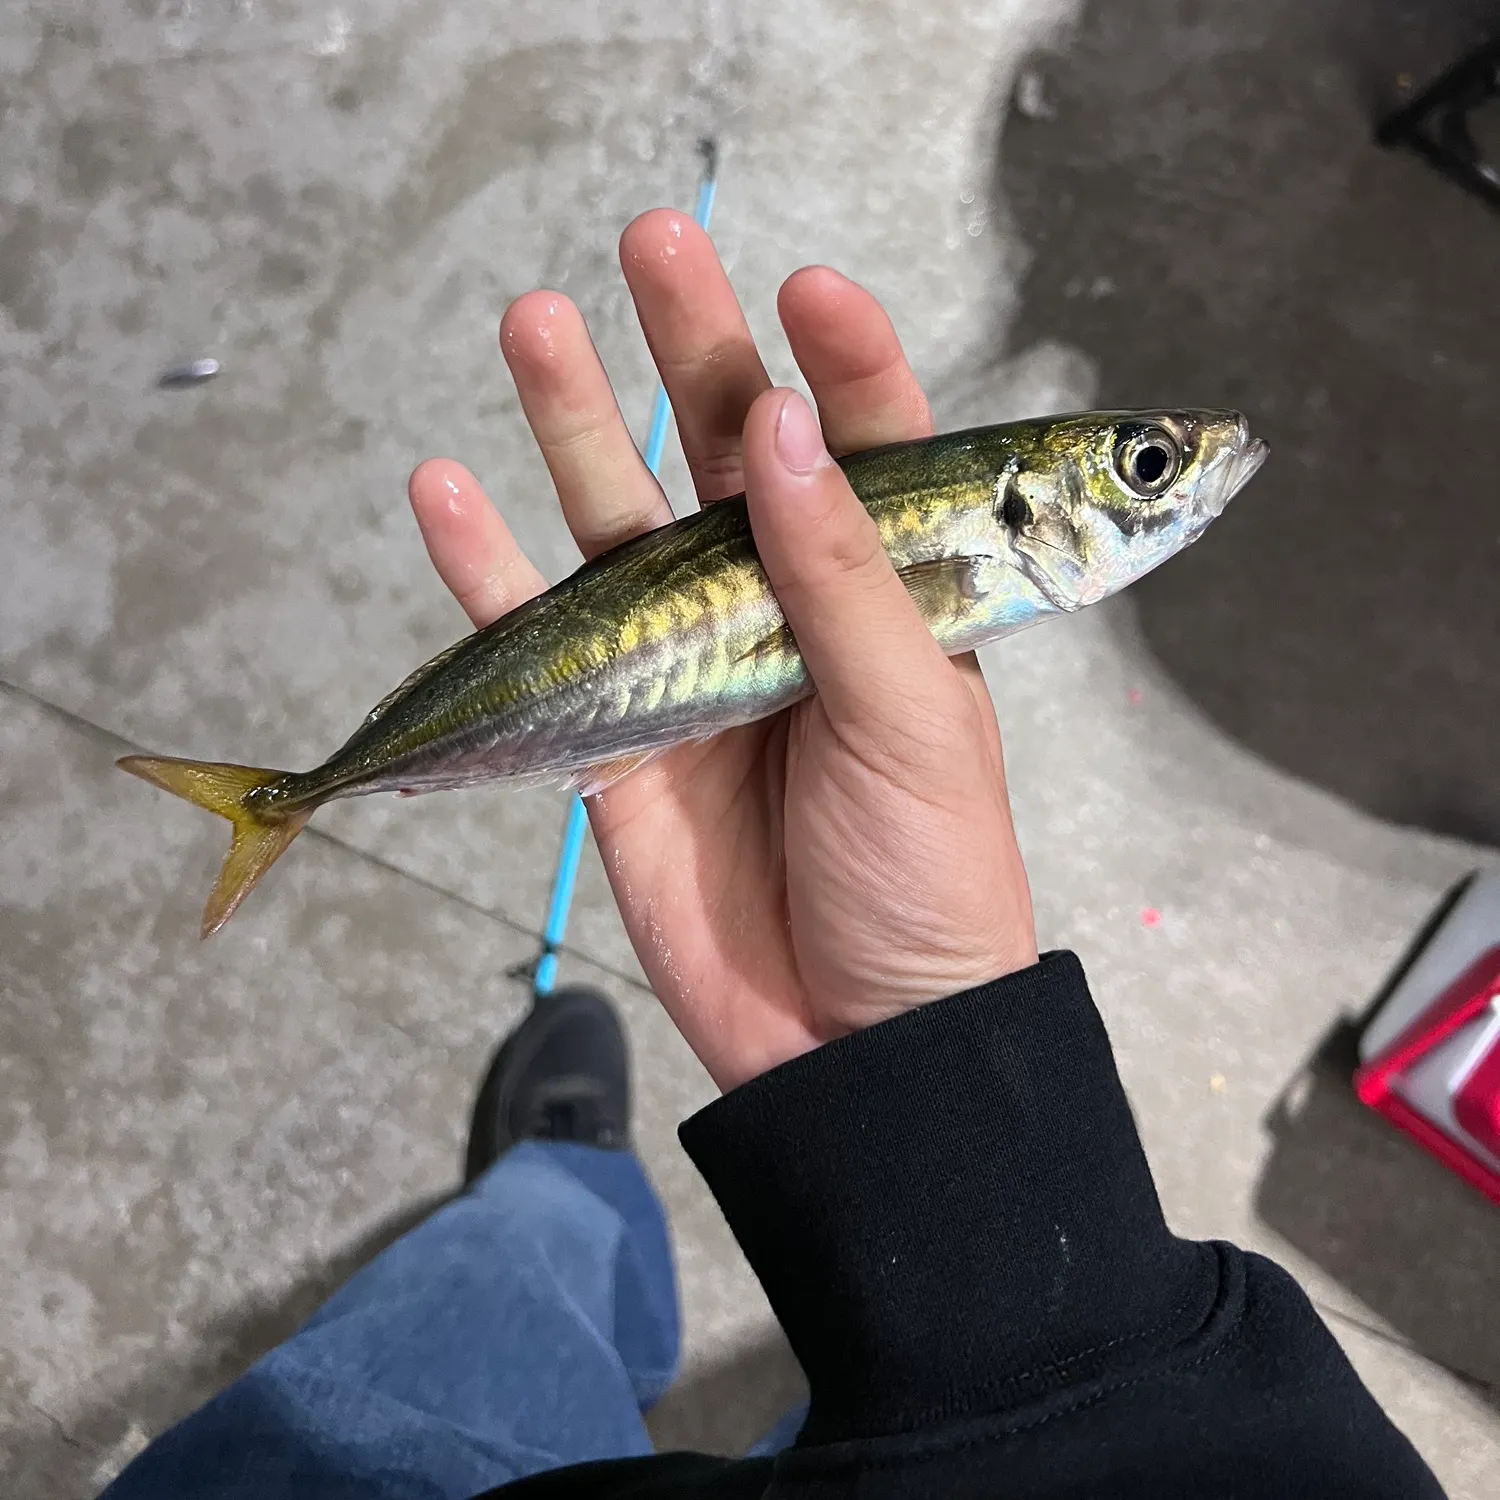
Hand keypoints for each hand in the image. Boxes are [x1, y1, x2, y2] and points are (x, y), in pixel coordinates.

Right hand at [409, 212, 1035, 1091]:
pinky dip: (487, 570)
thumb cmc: (928, 877)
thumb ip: (845, 577)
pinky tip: (446, 491)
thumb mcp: (914, 718)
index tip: (807, 290)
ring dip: (575, 426)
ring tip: (532, 320)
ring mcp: (690, 662)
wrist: (855, 1039)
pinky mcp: (612, 731)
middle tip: (654, 239)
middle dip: (694, 347)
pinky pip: (538, 635)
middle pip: (731, 455)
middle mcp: (786, 609)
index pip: (870, 449)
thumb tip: (787, 428)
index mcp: (892, 597)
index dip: (843, 363)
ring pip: (619, 523)